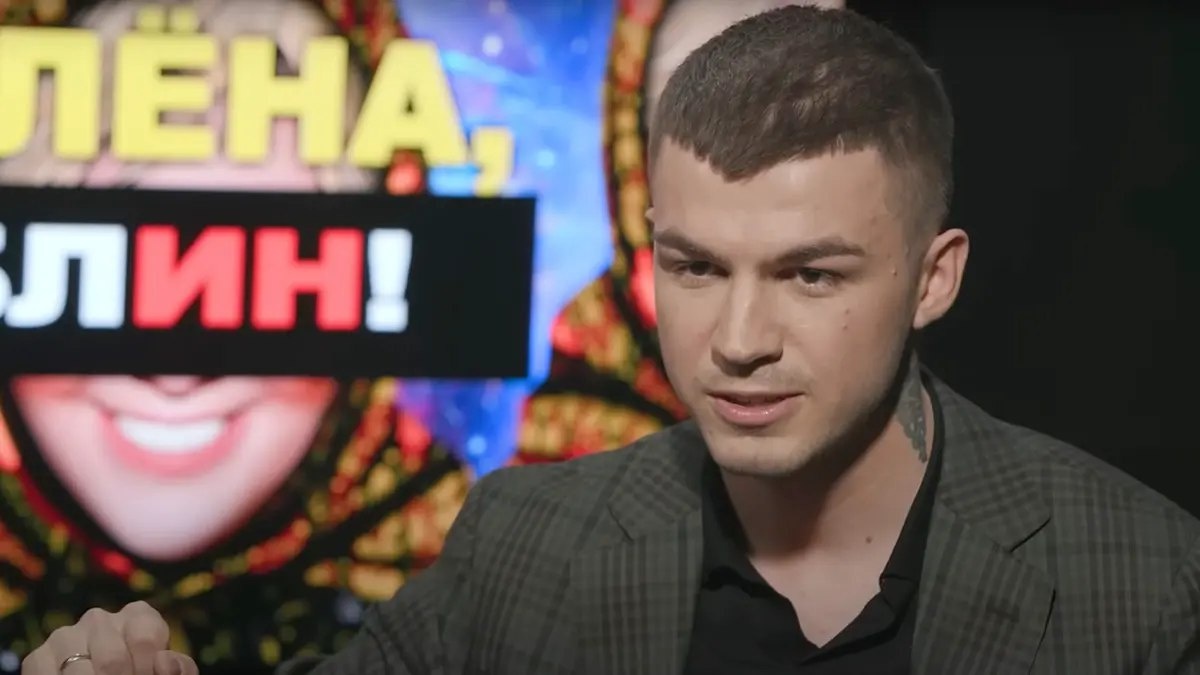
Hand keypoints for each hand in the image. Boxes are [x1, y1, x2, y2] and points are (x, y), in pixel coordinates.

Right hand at [20, 601, 197, 674]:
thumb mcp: (167, 673)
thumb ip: (179, 669)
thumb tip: (164, 662)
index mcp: (138, 616)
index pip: (147, 638)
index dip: (152, 669)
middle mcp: (99, 619)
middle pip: (112, 660)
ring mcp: (65, 636)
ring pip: (80, 671)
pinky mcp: (37, 658)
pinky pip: (46, 674)